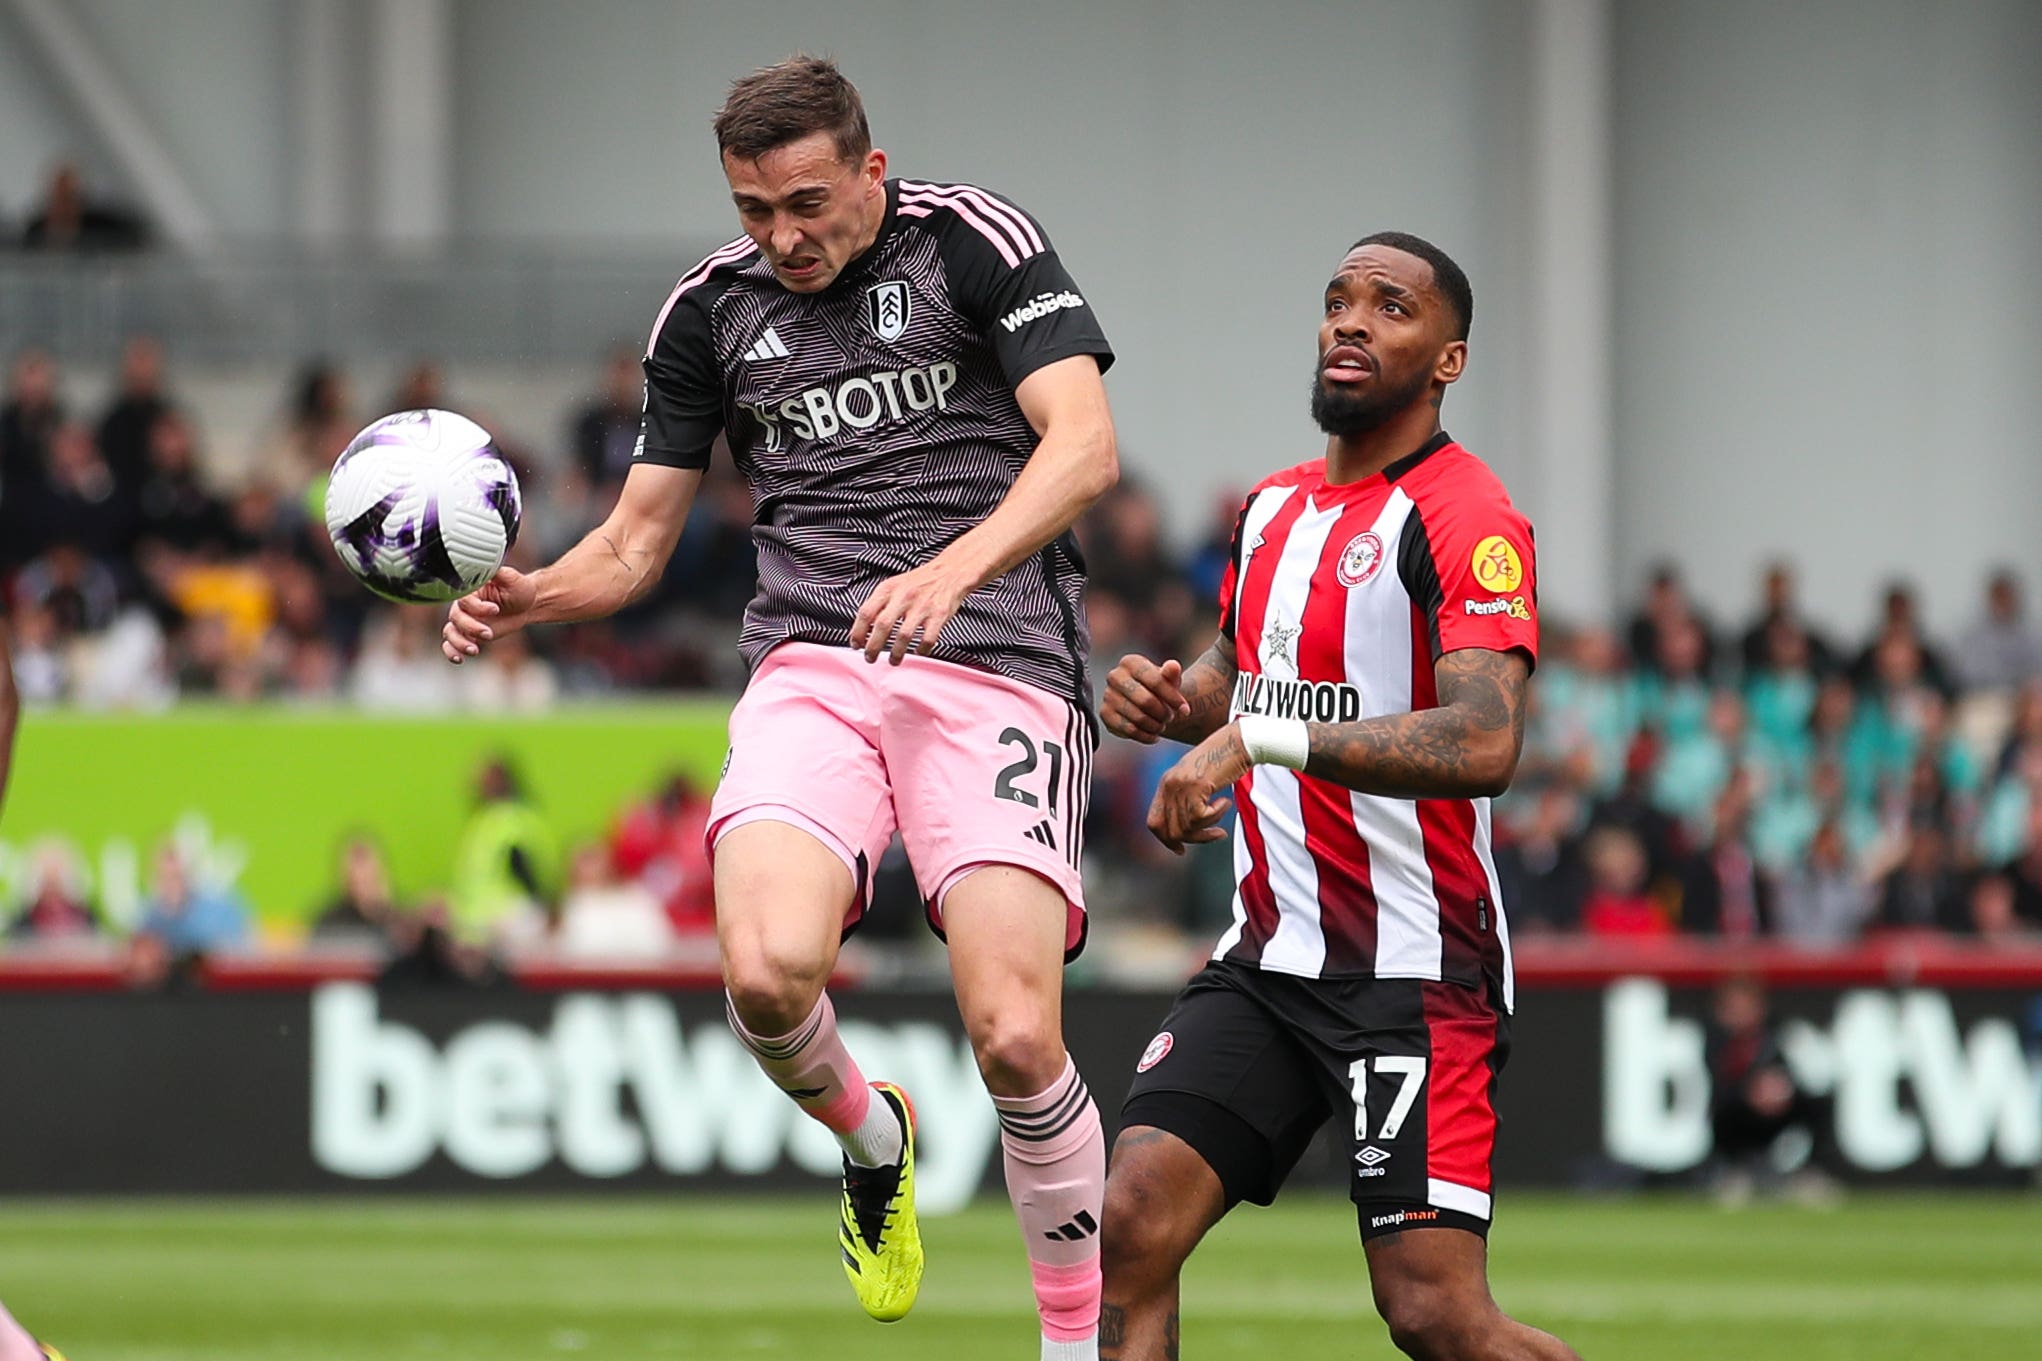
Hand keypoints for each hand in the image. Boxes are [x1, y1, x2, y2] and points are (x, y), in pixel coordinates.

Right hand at [442, 565, 538, 663]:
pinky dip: (451, 652)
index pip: (464, 600)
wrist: (526, 604)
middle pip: (456, 618)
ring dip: (459, 643)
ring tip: (474, 650)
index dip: (477, 608)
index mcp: (470, 590)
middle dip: (471, 628)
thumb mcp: (511, 578)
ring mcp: (464, 621)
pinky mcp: (469, 634)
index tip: (495, 609)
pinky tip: (459, 659)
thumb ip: (497, 571)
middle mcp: (463, 605)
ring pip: (450, 633)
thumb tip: (487, 563)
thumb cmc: (518, 588)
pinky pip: (451, 644)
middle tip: (489, 633)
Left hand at [850, 558, 972, 664]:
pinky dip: (921, 650)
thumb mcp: (893, 586)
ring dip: (896, 653)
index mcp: (888, 589)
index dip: (858, 632)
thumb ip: (878, 604)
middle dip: (873, 647)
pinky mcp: (939, 615)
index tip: (856, 645)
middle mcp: (904, 597)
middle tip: (870, 658)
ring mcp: (922, 606)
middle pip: (882, 626)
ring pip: (903, 636)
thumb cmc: (918, 582)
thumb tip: (862, 630)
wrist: (949, 572)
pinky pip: (927, 639)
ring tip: (893, 661)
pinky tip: (918, 651)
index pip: (866, 612)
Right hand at [1102, 655, 1190, 743]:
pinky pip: (1129, 730)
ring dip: (1156, 726)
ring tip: (1163, 725)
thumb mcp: (1169, 679)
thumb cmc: (1159, 687)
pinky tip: (1154, 735)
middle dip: (1163, 713)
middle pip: (1145, 701)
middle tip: (1171, 717)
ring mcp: (1108, 695)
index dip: (1173, 698)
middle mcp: (1115, 676)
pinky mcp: (1105, 714)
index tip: (1186, 710)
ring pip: (1138, 718)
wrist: (1145, 700)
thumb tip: (1173, 666)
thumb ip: (1172, 673)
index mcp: (1130, 662)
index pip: (1155, 681)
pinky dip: (1146, 736)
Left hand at [1147, 724, 1250, 854]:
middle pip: (1171, 830)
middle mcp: (1169, 785)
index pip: (1154, 822)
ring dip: (1209, 827)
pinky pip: (1202, 817)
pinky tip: (1226, 801)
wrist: (1238, 742)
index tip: (1181, 849)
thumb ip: (1185, 800)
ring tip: (1223, 810)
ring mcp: (1181, 785)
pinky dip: (1217, 814)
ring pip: (1187, 826)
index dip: (1166, 839)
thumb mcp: (1197, 780)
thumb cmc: (1222, 761)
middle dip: (1194, 838)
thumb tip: (1182, 834)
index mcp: (1165, 784)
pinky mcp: (1196, 785)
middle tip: (1217, 834)